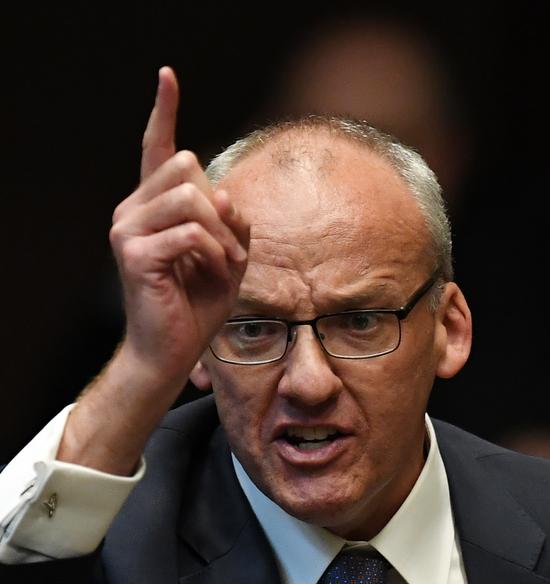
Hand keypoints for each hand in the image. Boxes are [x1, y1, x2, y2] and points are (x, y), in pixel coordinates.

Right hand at [110, 66, 248, 383]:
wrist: (172, 351)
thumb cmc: (197, 305)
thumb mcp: (229, 257)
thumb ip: (231, 222)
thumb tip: (221, 193)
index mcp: (154, 206)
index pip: (158, 149)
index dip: (164, 110)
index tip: (168, 75)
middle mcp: (133, 210)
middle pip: (188, 168)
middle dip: (222, 210)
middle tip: (231, 251)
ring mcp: (128, 229)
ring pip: (192, 197)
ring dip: (223, 235)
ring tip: (227, 265)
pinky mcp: (135, 253)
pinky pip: (192, 232)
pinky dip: (216, 253)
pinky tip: (216, 274)